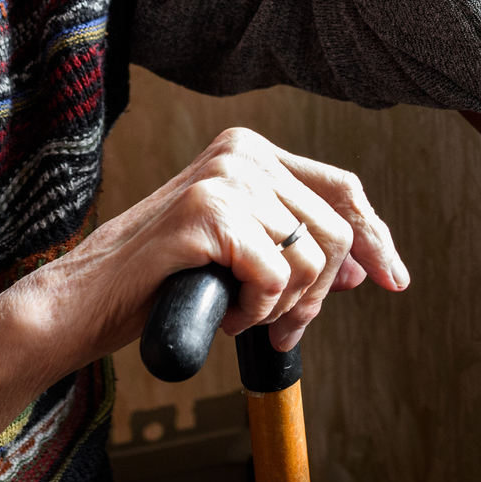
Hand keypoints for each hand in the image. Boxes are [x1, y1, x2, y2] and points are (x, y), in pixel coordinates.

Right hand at [39, 128, 409, 357]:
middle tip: (284, 329)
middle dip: (321, 294)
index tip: (394, 279)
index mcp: (250, 151)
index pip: (342, 189)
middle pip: (336, 231)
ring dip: (285, 308)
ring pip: (311, 258)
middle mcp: (241, 153)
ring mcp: (224, 177)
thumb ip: (293, 244)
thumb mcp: (240, 253)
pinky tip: (224, 314)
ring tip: (241, 316)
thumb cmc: (160, 282)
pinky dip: (257, 312)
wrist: (86, 301)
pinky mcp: (207, 211)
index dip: (377, 237)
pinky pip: (276, 277)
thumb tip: (365, 268)